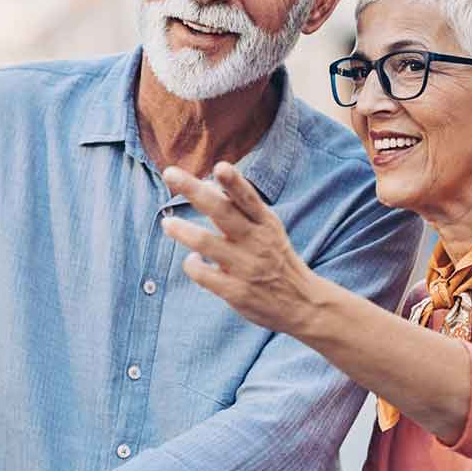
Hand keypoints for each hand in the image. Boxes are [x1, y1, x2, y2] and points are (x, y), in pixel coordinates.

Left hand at [160, 162, 315, 334]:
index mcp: (266, 223)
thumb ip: (241, 209)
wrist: (303, 304)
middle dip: (194, 191)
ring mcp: (246, 266)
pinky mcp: (236, 291)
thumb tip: (208, 184)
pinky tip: (192, 260)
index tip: (220, 166)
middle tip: (170, 174)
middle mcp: (256, 241)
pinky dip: (192, 264)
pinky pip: (203, 274)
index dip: (234, 182)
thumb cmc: (276, 259)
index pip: (248, 197)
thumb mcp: (269, 230)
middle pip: (221, 212)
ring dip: (182, 230)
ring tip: (167, 223)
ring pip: (206, 243)